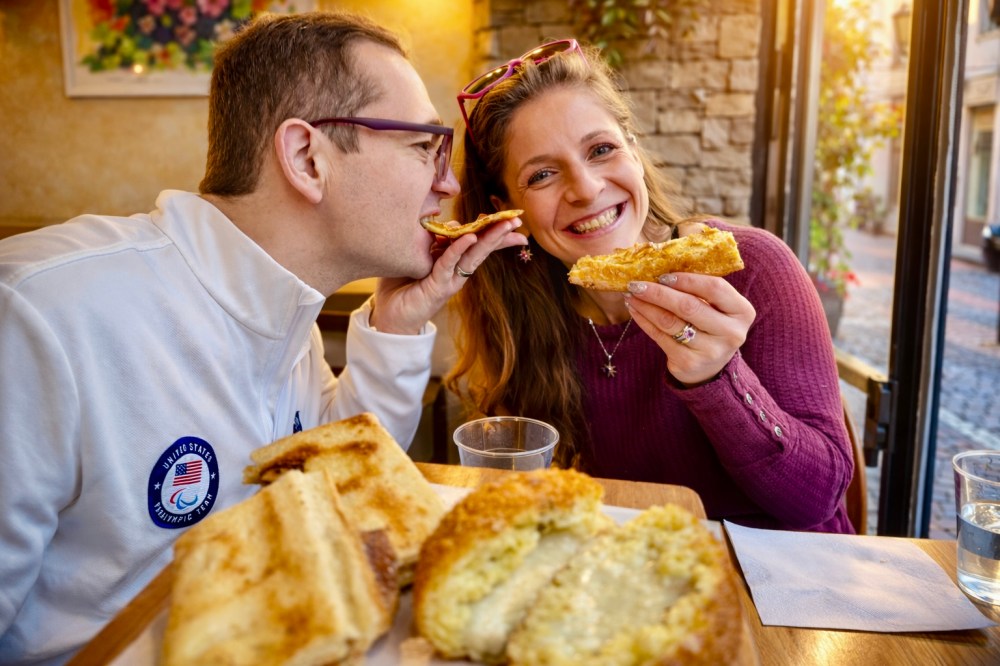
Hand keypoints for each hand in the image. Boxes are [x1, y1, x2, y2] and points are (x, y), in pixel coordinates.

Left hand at [369, 218, 527, 333]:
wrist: (390, 316)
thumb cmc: (401, 284)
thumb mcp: (417, 254)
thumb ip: (432, 239)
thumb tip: (449, 223)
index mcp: (453, 260)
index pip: (477, 242)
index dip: (493, 230)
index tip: (509, 218)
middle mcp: (456, 271)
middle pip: (482, 248)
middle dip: (500, 233)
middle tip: (518, 220)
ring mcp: (450, 279)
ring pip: (473, 255)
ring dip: (490, 239)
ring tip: (505, 225)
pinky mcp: (438, 286)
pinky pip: (449, 263)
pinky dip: (460, 248)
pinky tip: (471, 237)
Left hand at [623, 273, 755, 385]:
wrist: (710, 368)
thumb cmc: (711, 326)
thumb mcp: (717, 308)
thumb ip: (700, 289)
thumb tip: (661, 266)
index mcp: (742, 311)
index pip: (715, 288)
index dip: (687, 279)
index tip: (664, 275)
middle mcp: (731, 333)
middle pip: (689, 306)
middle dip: (658, 293)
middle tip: (637, 284)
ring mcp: (710, 351)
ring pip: (670, 322)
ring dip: (646, 306)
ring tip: (631, 295)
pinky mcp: (689, 363)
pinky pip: (660, 337)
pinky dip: (644, 321)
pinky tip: (635, 310)